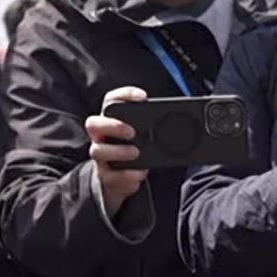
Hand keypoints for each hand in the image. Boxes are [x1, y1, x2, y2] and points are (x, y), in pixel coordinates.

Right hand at [88, 87, 149, 216]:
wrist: (119, 181)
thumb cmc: (132, 153)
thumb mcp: (142, 139)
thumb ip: (152, 129)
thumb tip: (182, 121)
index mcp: (111, 122)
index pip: (111, 101)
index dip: (124, 95)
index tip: (143, 97)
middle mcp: (101, 138)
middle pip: (94, 124)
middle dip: (113, 125)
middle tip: (132, 132)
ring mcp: (101, 157)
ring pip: (97, 151)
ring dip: (118, 151)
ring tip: (136, 153)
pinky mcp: (106, 176)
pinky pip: (112, 176)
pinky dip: (128, 175)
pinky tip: (140, 173)